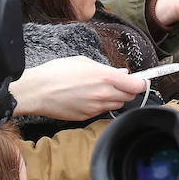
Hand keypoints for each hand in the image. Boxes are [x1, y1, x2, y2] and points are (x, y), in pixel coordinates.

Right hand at [10, 57, 145, 119]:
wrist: (37, 92)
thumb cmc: (57, 73)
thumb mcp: (84, 62)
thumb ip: (107, 69)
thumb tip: (122, 74)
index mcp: (106, 78)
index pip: (137, 85)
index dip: (141, 82)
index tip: (141, 80)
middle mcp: (104, 95)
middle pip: (130, 97)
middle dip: (128, 90)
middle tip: (118, 83)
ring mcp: (96, 108)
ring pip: (117, 105)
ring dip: (115, 98)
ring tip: (99, 89)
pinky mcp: (87, 117)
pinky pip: (102, 111)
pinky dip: (101, 105)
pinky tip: (88, 97)